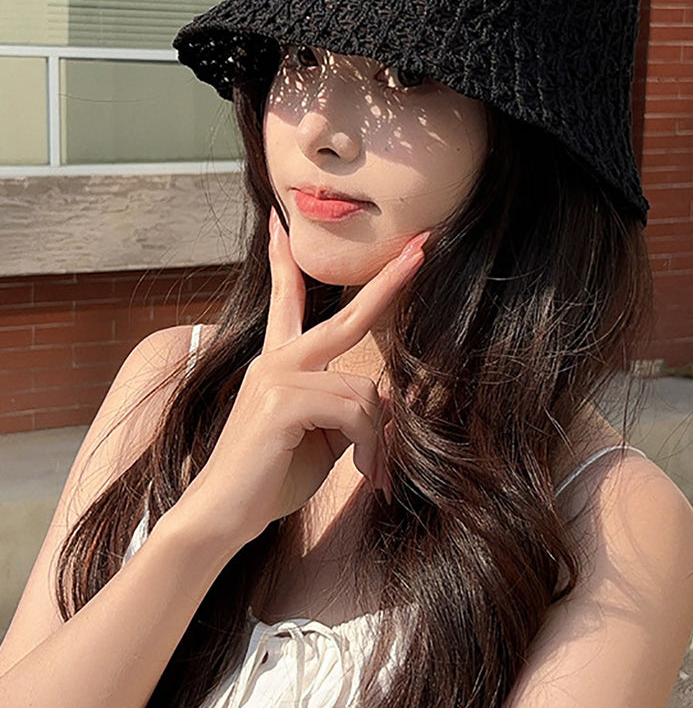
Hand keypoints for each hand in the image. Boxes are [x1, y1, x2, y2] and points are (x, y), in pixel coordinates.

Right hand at [174, 210, 428, 553]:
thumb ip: (347, 410)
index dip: (286, 260)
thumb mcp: (320, 437)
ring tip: (371, 472)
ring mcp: (277, 376)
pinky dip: (368, 446)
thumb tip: (387, 401)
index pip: (287, 299)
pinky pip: (354, 411)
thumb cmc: (268, 477)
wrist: (221, 516)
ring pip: (363, 391)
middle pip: (345, 314)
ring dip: (376, 439)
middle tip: (423, 245)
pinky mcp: (282, 402)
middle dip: (389, 280)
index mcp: (280, 362)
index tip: (280, 223)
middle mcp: (276, 360)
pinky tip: (361, 471)